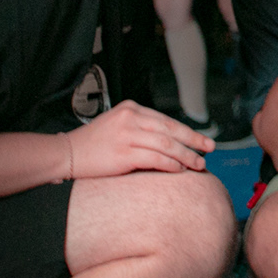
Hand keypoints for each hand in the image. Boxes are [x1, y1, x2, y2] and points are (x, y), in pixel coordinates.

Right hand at [65, 99, 214, 177]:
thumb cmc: (94, 144)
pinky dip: (172, 164)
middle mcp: (131, 118)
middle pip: (171, 130)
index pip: (166, 120)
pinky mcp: (124, 153)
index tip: (201, 140)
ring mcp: (127, 135)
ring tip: (199, 164)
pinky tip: (180, 170)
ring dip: (187, 156)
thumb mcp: (118, 125)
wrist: (66, 154)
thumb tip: (170, 141)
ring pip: (167, 144)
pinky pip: (156, 158)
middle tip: (210, 148)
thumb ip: (141, 128)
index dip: (186, 131)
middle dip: (194, 140)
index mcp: (131, 108)